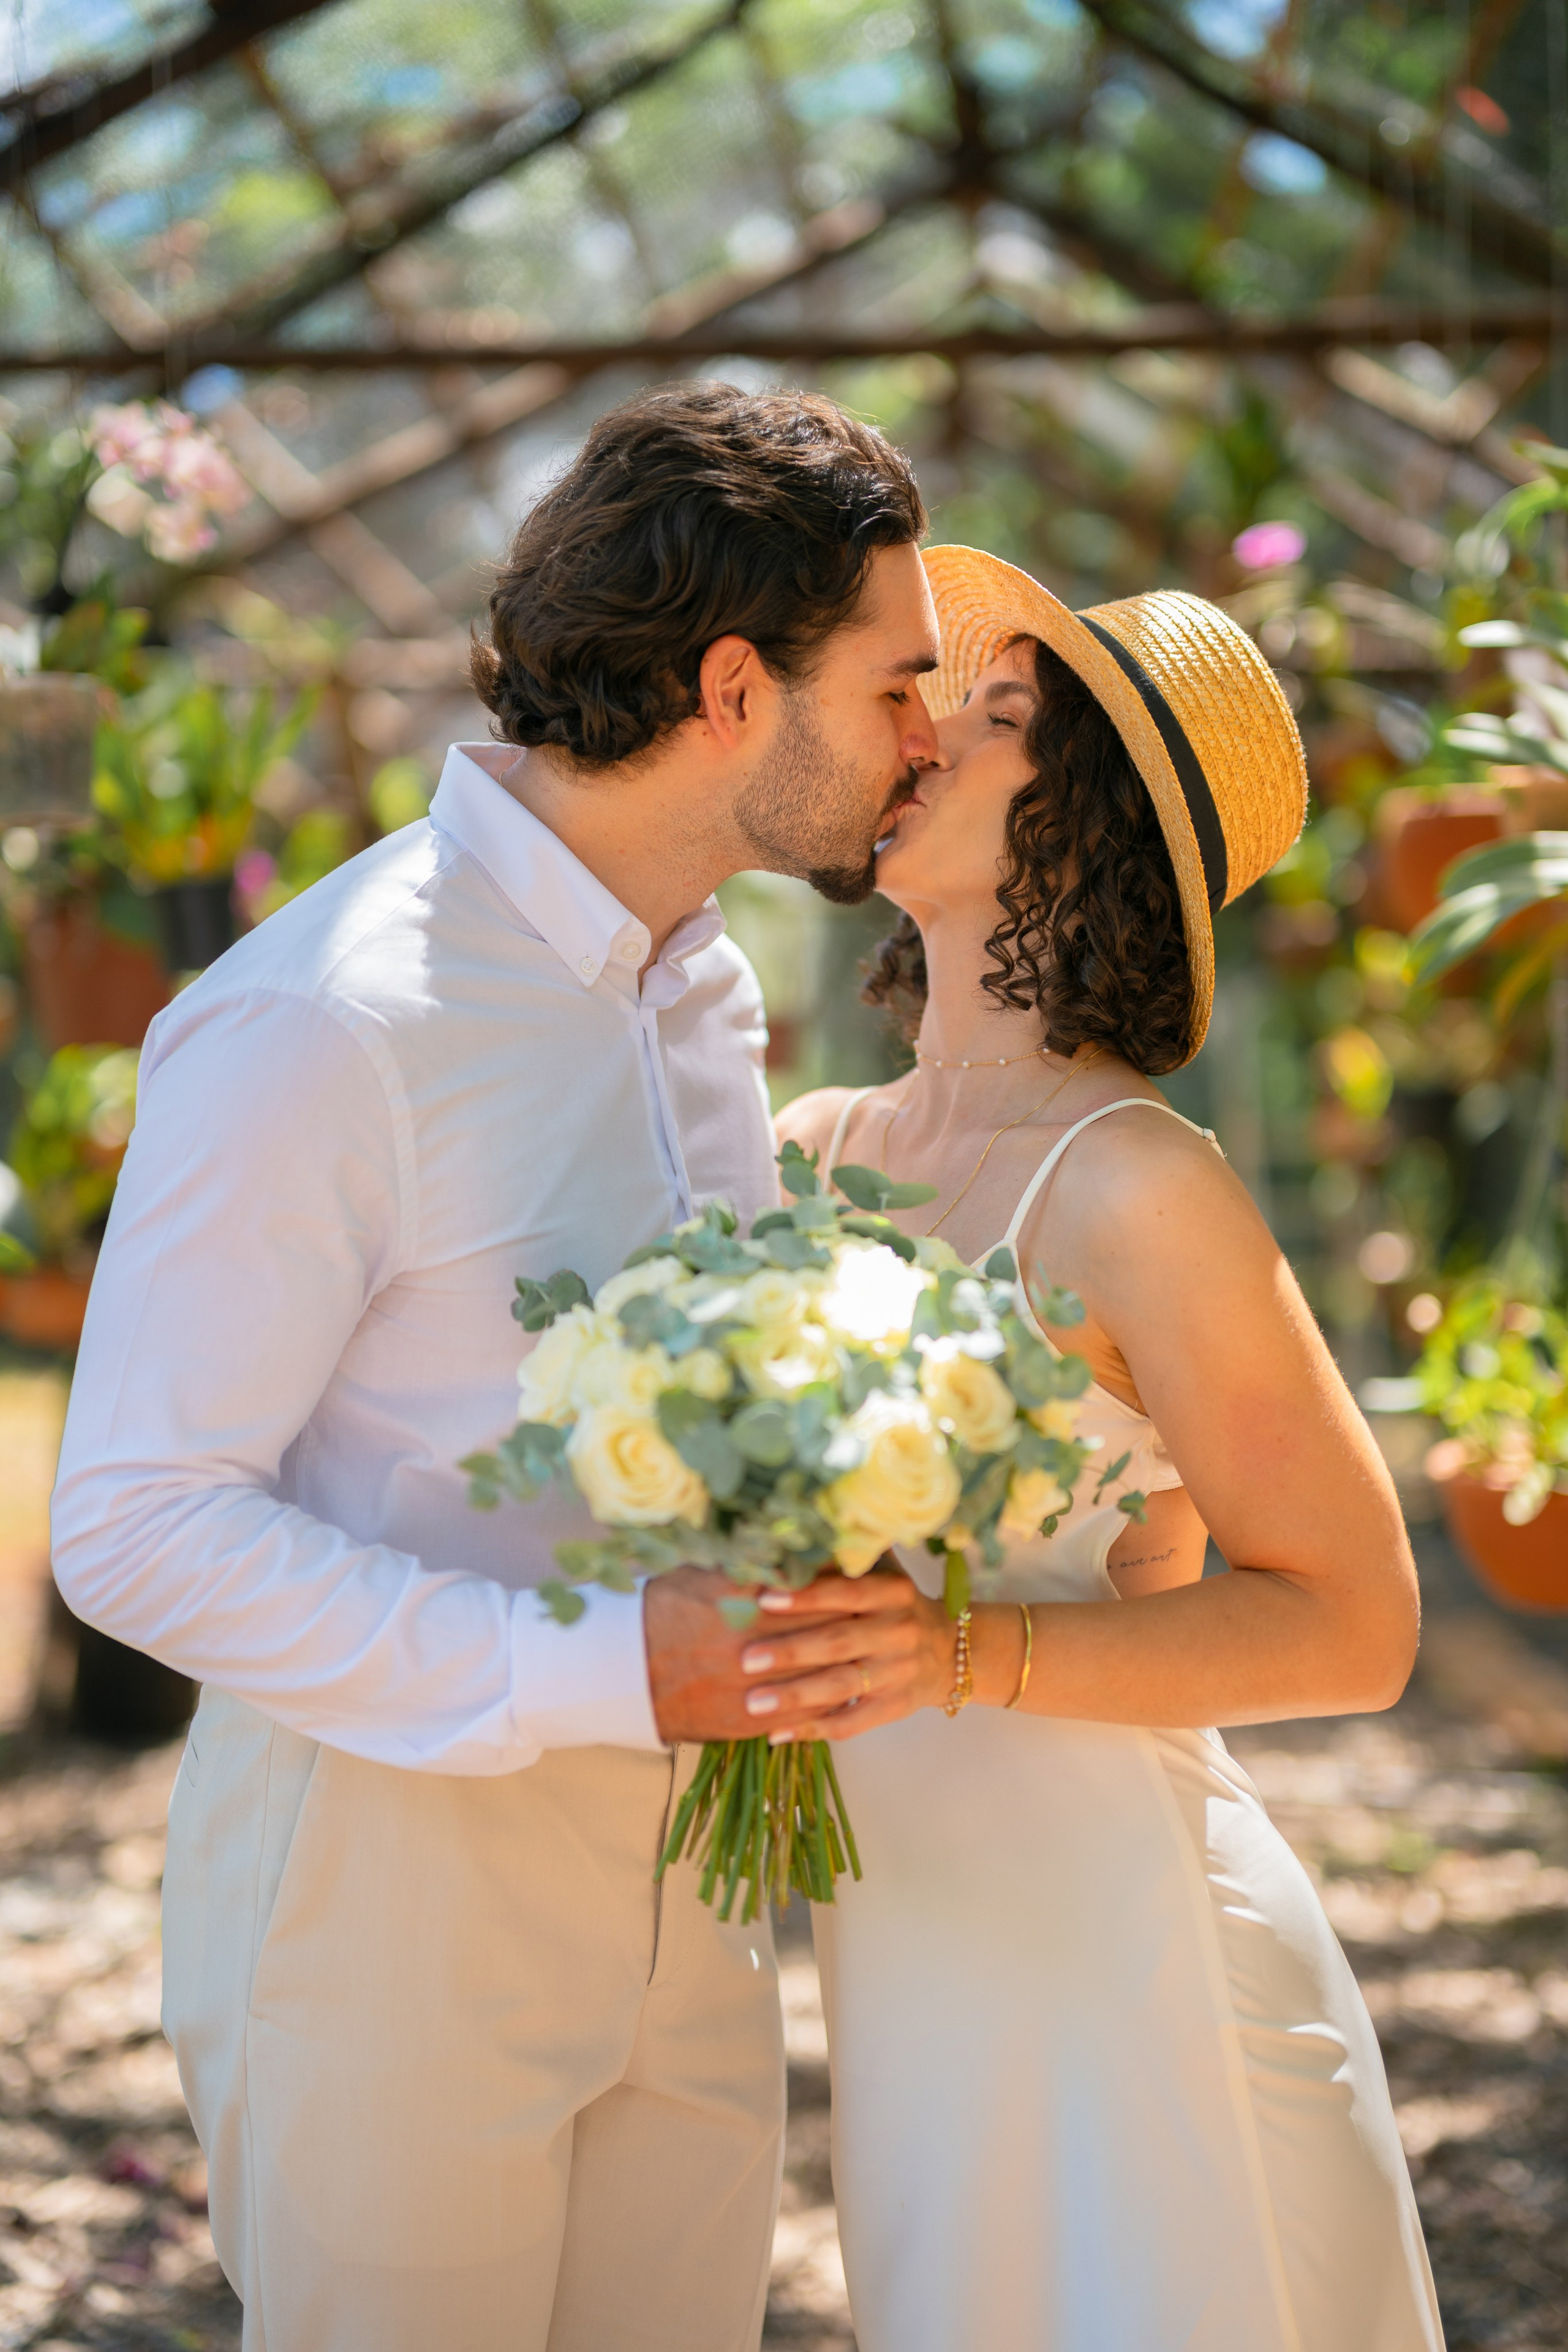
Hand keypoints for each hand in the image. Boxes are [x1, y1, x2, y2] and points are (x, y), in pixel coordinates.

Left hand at [738, 1565, 956, 1743]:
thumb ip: (843, 1562)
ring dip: (794, 1696)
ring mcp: (897, 1674)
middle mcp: (898, 1632)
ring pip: (841, 1687)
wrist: (948, 1651)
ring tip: (752, 1703)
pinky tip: (777, 1734)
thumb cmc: (895, 1605)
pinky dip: (812, 1730)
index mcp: (892, 1593)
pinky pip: (850, 1723)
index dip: (806, 1596)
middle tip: (746, 1659)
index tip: (764, 1600)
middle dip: (790, 1652)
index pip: (846, 1593)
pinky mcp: (893, 1708)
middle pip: (838, 1643)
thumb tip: (787, 1549)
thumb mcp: (882, 1574)